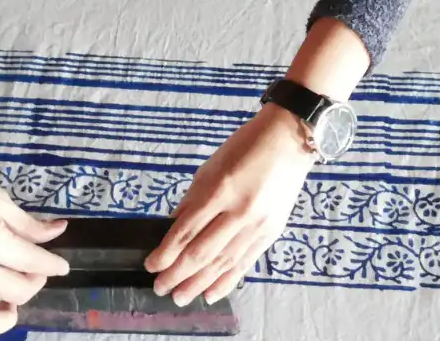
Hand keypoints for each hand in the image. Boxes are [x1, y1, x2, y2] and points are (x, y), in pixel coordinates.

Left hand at [145, 103, 315, 306]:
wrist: (288, 142)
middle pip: (202, 252)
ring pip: (223, 263)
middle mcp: (239, 211)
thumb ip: (192, 202)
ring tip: (180, 298)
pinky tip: (211, 294)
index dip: (165, 253)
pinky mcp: (271, 233)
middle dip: (177, 274)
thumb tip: (172, 229)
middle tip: (160, 288)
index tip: (151, 265)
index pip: (186, 231)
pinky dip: (227, 281)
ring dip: (198, 284)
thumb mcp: (209, 168)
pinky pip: (245, 263)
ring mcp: (258, 225)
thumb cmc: (244, 149)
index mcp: (219, 190)